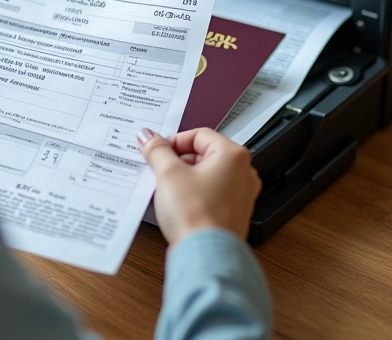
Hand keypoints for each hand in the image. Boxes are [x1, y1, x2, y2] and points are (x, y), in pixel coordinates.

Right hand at [137, 127, 261, 245]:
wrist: (206, 257)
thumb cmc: (198, 216)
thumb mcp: (168, 173)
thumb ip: (157, 150)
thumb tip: (148, 137)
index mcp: (233, 155)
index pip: (198, 135)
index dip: (173, 141)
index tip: (158, 150)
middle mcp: (243, 173)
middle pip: (203, 153)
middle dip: (178, 160)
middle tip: (160, 168)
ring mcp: (240, 194)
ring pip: (206, 174)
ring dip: (184, 176)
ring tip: (168, 187)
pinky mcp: (232, 213)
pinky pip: (210, 193)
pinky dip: (193, 193)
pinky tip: (179, 203)